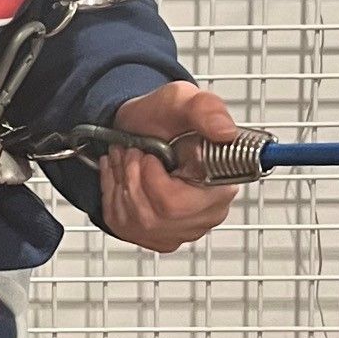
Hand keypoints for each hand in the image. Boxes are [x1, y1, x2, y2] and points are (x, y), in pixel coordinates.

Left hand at [98, 81, 244, 252]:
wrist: (141, 127)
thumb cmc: (164, 118)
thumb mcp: (182, 101)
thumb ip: (206, 110)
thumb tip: (225, 132)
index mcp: (221, 186)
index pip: (179, 205)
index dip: (153, 179)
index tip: (148, 155)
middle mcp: (206, 215)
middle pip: (154, 216)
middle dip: (131, 177)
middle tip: (133, 151)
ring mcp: (180, 230)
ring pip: (135, 220)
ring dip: (120, 182)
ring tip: (126, 158)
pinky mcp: (155, 237)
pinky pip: (121, 224)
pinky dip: (112, 194)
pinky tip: (121, 175)